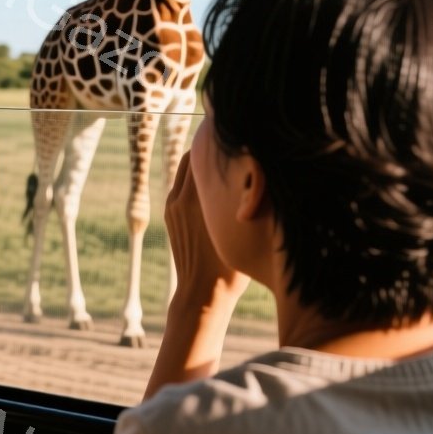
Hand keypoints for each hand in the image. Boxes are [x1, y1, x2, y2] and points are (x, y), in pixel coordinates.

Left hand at [166, 151, 249, 310]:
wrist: (202, 294)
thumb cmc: (231, 268)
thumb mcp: (246, 230)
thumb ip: (248, 200)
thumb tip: (262, 174)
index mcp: (199, 200)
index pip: (208, 155)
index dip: (225, 144)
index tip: (242, 139)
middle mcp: (181, 198)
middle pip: (195, 156)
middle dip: (212, 149)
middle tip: (234, 145)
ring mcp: (172, 205)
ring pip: (186, 169)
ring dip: (203, 164)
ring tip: (225, 162)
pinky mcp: (170, 213)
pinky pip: (182, 185)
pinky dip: (196, 178)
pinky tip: (215, 184)